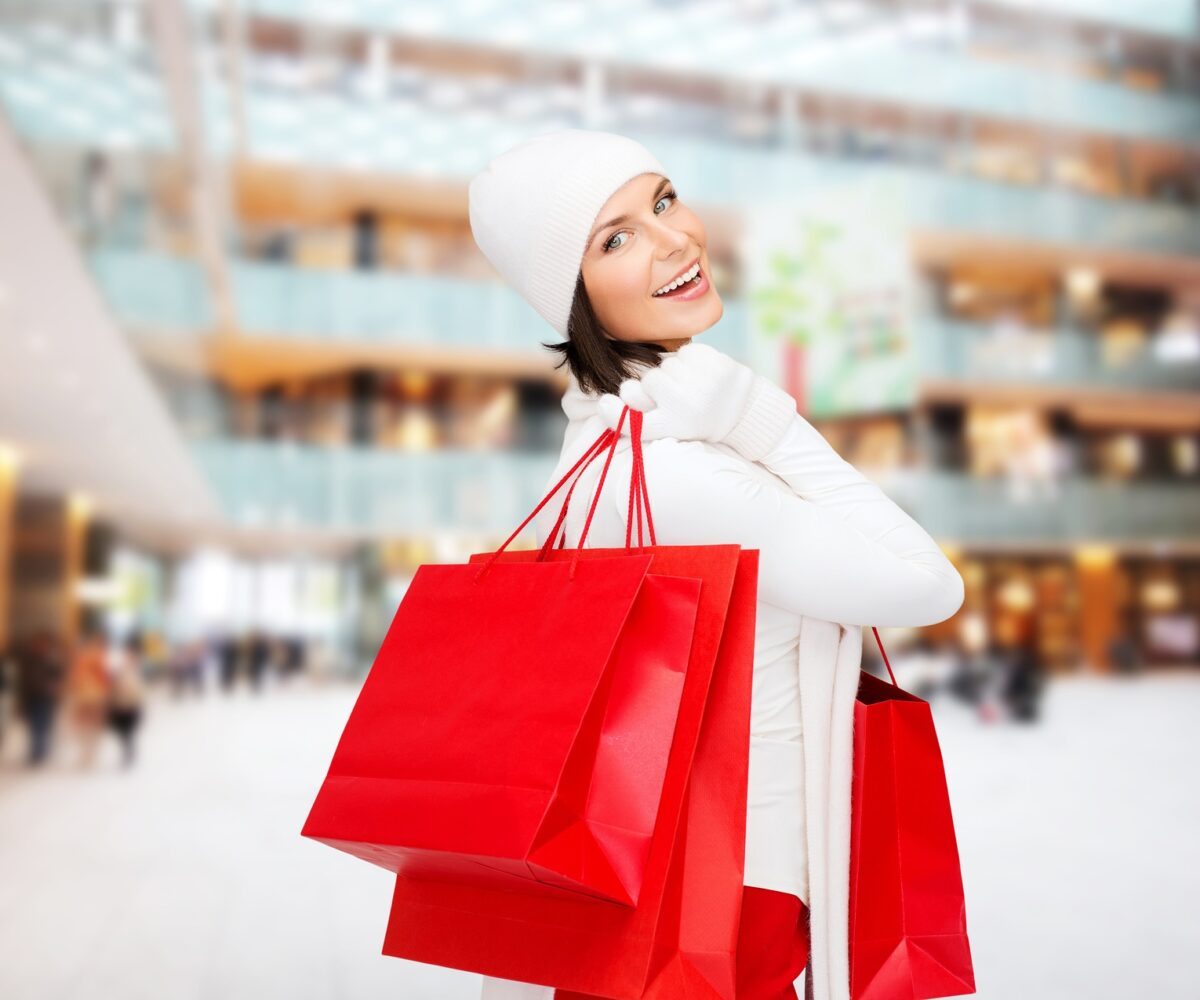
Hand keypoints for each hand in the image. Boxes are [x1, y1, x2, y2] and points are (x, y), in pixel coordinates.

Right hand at [597, 342, 795, 461]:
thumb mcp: (666, 427)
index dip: (616, 408)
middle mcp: (686, 403)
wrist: (742, 410)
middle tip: (675, 400)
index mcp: (673, 423)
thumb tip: (603, 403)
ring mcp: (700, 378)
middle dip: (655, 388)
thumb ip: (632, 419)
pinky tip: (700, 375)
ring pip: (665, 366)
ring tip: (691, 388)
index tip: (608, 403)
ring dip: (673, 374)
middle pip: (647, 382)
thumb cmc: (696, 421)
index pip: (632, 410)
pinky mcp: (711, 359)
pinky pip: (683, 354)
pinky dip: (688, 362)